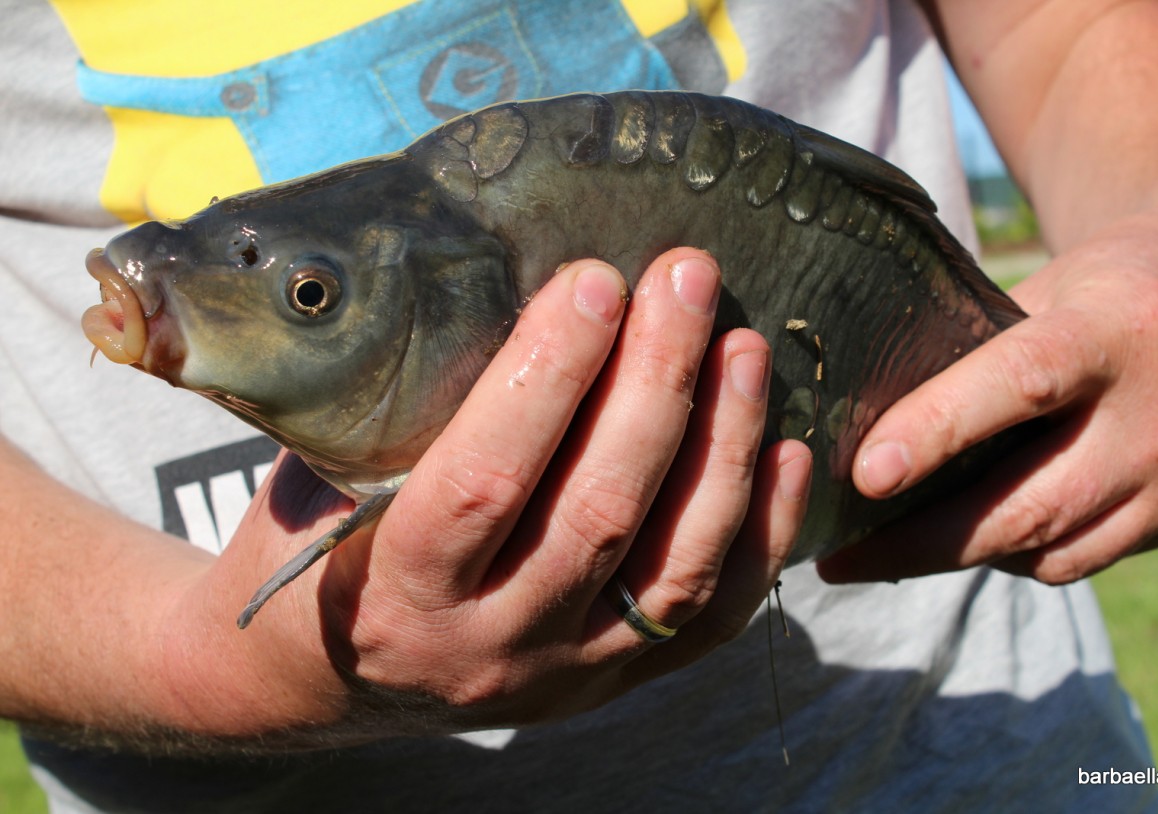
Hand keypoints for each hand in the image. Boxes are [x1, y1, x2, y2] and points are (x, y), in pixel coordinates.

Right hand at [160, 248, 810, 743]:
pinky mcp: (619, 681)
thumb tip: (489, 276)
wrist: (316, 679)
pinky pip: (713, 617)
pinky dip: (761, 531)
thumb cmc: (307, 552)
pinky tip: (787, 450)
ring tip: (743, 348)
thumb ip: (399, 408)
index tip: (593, 280)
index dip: (550, 376)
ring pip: (673, 569)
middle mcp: (491, 645)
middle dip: (654, 385)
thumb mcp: (321, 476)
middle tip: (685, 279)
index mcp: (398, 592)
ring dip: (722, 448)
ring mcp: (567, 673)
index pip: (487, 481)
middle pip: (599, 514)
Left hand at [819, 212, 1157, 584]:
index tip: (866, 474)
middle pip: (1031, 502)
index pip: (1021, 383)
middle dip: (923, 540)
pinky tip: (970, 540)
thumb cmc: (1109, 284)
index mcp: (1119, 327)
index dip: (938, 430)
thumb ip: (977, 350)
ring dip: (960, 558)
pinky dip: (1016, 557)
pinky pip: (1083, 560)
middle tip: (841, 559)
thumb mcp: (1048, 288)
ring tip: (886, 553)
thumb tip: (871, 420)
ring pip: (1054, 548)